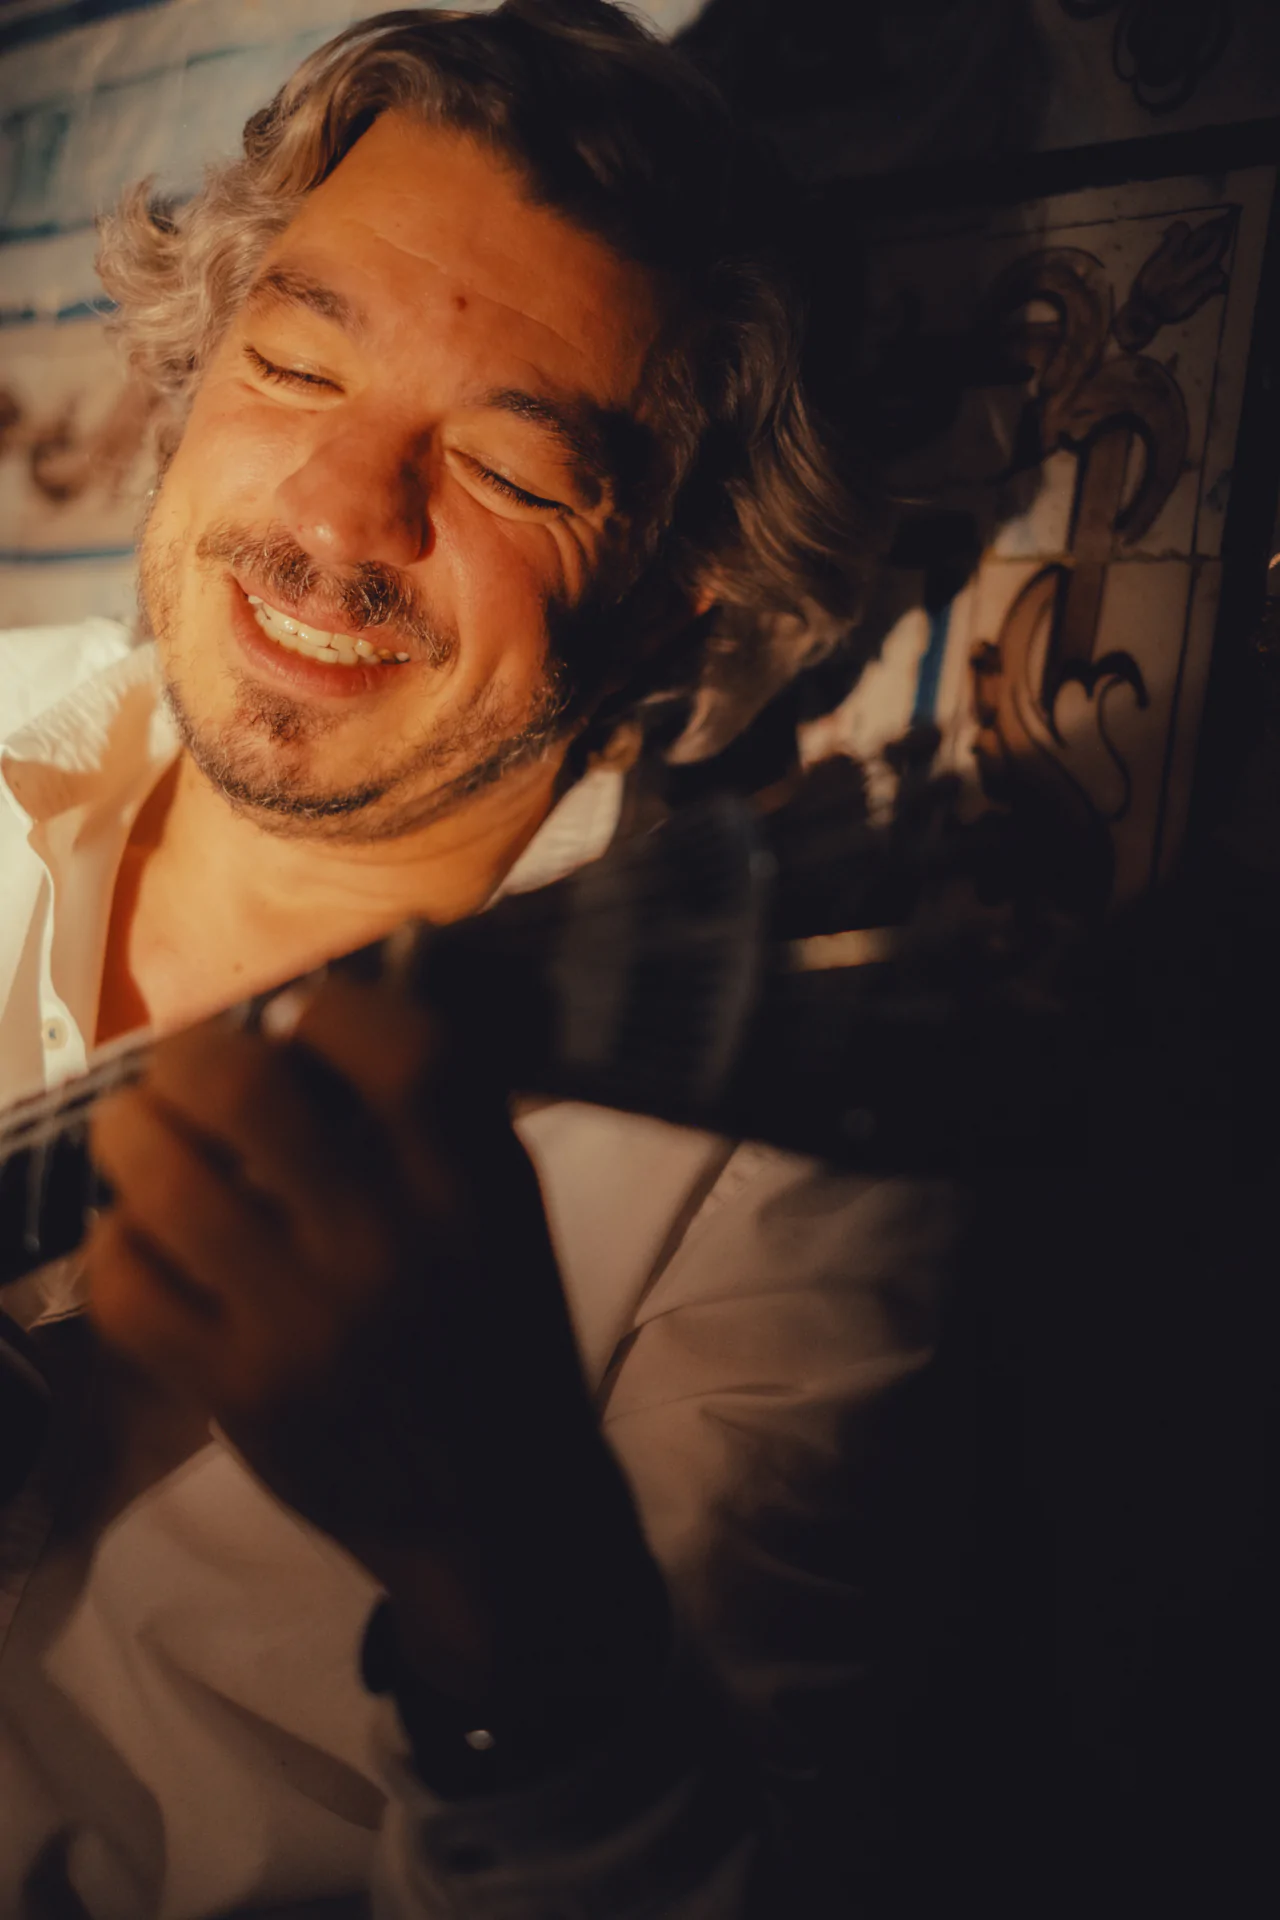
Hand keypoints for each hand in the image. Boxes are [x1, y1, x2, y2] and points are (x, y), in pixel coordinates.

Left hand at [86, 974, 661, 1702]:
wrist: (496, 1511)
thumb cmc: (500, 1339)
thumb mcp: (507, 1214)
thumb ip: (438, 1118)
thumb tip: (310, 1018)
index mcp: (472, 1191)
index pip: (395, 1045)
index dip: (328, 1006)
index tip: (300, 1020)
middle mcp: (388, 1248)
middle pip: (243, 1090)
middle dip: (191, 1051)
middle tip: (187, 1065)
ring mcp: (304, 1325)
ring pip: (160, 1180)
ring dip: (131, 1134)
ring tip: (139, 1132)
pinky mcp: (239, 1394)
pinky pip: (128, 1285)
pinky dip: (118, 1243)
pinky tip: (142, 1236)